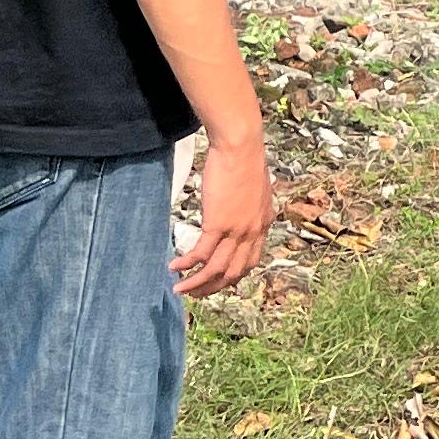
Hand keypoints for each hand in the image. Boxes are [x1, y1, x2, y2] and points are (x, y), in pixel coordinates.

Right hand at [175, 129, 271, 295]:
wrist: (241, 145)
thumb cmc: (245, 158)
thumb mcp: (254, 187)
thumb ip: (249, 204)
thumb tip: (238, 208)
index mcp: (263, 223)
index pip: (250, 261)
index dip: (233, 275)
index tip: (218, 281)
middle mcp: (253, 231)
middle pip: (233, 272)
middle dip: (213, 287)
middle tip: (196, 293)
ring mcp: (237, 230)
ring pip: (216, 269)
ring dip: (196, 283)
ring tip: (180, 289)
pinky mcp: (218, 224)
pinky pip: (201, 253)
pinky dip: (187, 264)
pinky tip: (174, 267)